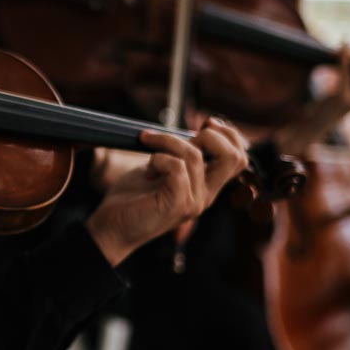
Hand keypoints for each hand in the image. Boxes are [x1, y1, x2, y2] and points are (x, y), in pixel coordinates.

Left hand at [84, 120, 249, 266]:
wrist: (111, 227)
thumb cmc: (133, 197)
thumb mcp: (162, 168)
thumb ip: (180, 154)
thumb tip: (191, 130)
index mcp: (205, 186)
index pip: (239, 158)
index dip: (228, 134)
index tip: (206, 123)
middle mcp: (205, 196)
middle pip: (235, 157)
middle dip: (211, 135)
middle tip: (184, 135)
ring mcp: (193, 202)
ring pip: (195, 156)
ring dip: (167, 141)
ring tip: (148, 146)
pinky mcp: (177, 205)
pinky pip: (177, 168)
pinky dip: (158, 158)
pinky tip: (147, 168)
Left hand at [276, 45, 349, 156]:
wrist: (314, 127)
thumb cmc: (324, 108)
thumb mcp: (341, 91)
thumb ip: (348, 76)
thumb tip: (349, 51)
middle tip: (349, 48)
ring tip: (341, 51)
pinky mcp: (341, 97)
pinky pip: (346, 71)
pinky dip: (343, 56)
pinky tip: (339, 48)